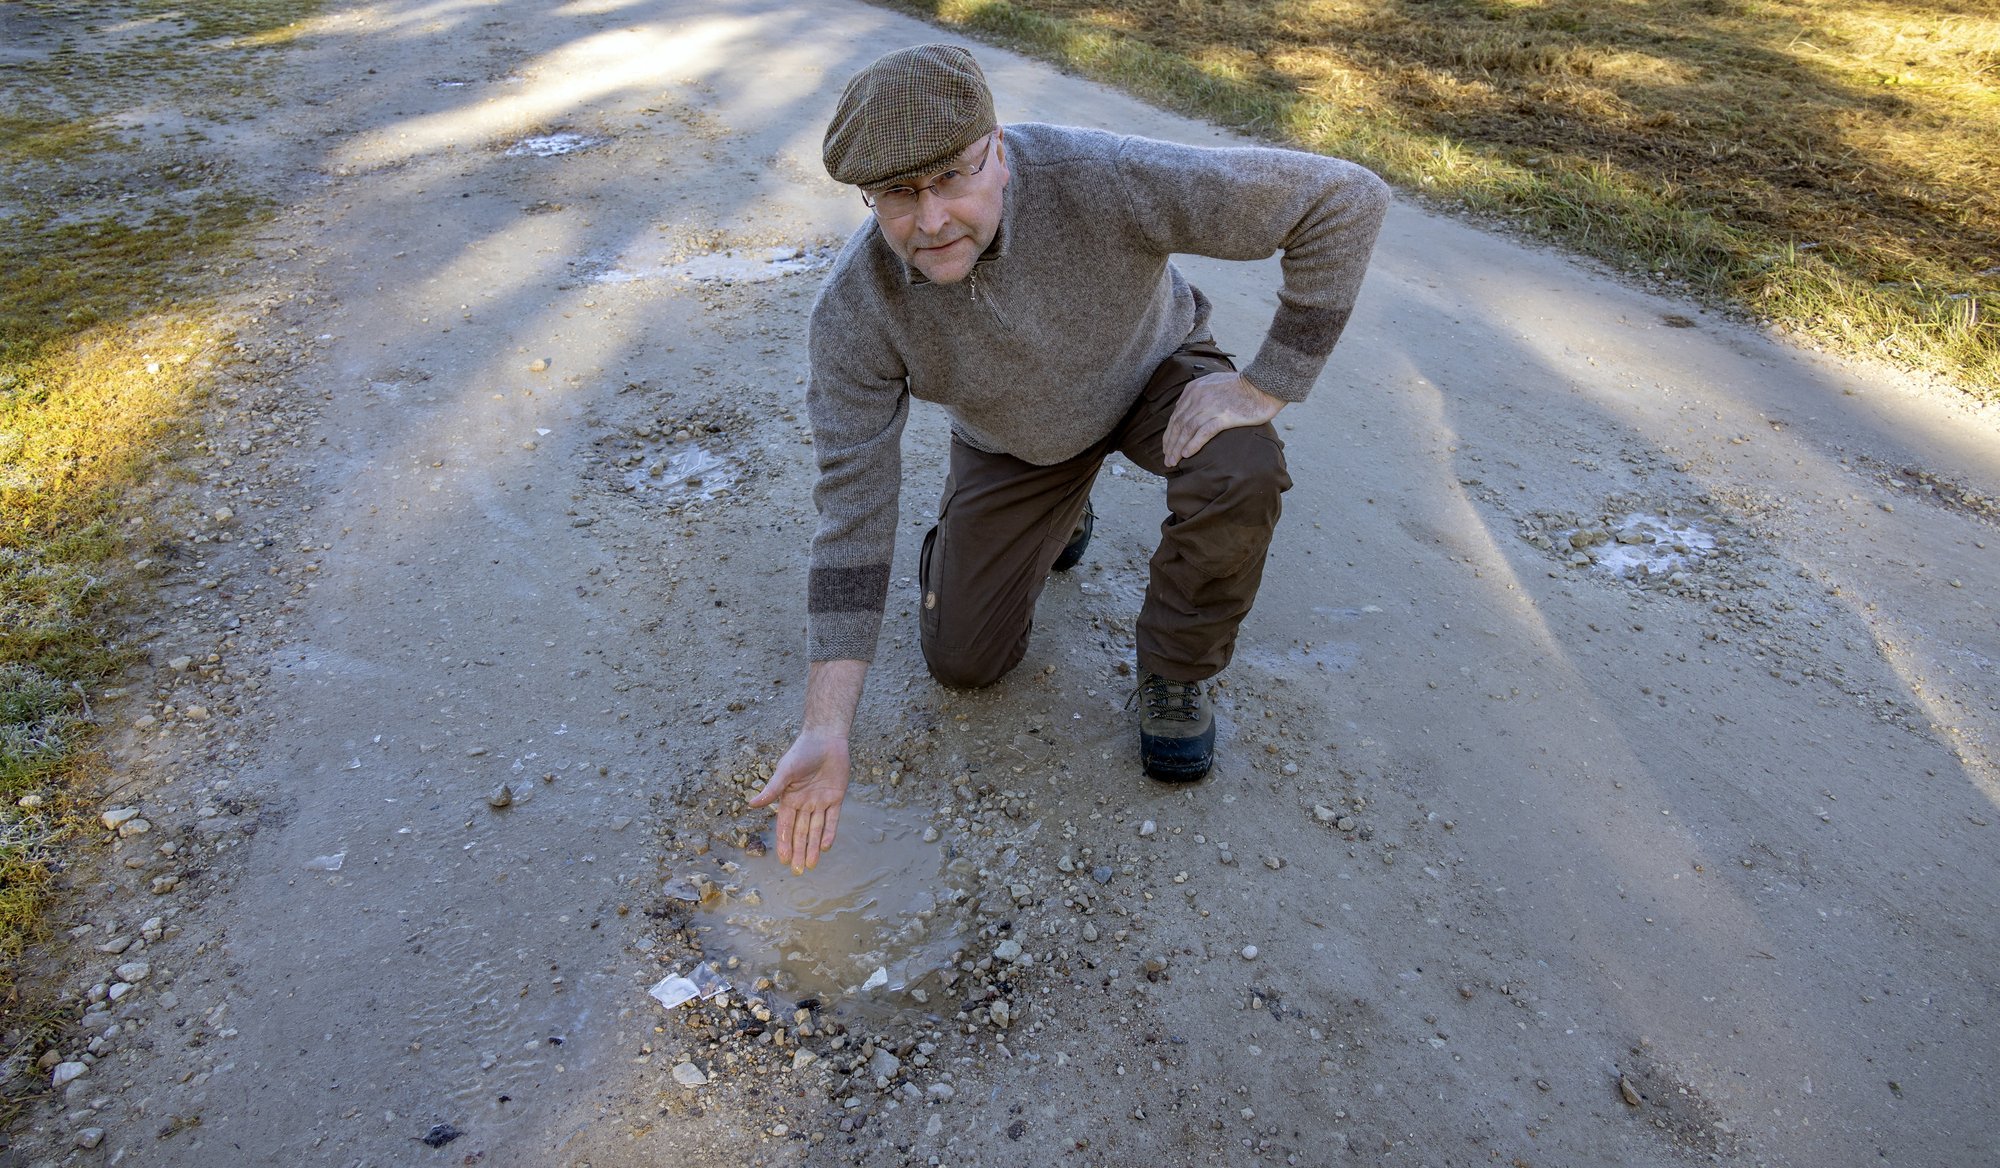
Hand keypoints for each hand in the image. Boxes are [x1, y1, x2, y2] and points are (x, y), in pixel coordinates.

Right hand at [749, 729, 850, 872]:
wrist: (826, 738)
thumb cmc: (802, 752)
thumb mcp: (784, 771)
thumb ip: (772, 790)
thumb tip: (752, 804)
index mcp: (789, 798)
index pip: (786, 825)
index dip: (785, 842)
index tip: (783, 860)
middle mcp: (804, 803)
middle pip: (801, 831)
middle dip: (799, 850)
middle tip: (798, 871)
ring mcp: (820, 802)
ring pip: (816, 829)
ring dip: (813, 847)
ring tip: (811, 865)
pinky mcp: (836, 798)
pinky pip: (832, 819)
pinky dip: (829, 832)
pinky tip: (826, 847)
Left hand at [1162, 371, 1284, 467]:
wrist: (1263, 384)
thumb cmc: (1242, 386)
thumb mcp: (1214, 383)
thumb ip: (1199, 394)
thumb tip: (1189, 410)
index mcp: (1194, 389)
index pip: (1176, 415)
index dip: (1170, 434)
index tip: (1167, 447)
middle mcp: (1198, 397)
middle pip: (1178, 424)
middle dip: (1170, 444)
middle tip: (1167, 460)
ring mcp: (1210, 406)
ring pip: (1187, 430)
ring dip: (1178, 448)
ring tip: (1173, 461)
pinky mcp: (1224, 416)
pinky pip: (1203, 432)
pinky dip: (1193, 444)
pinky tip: (1187, 454)